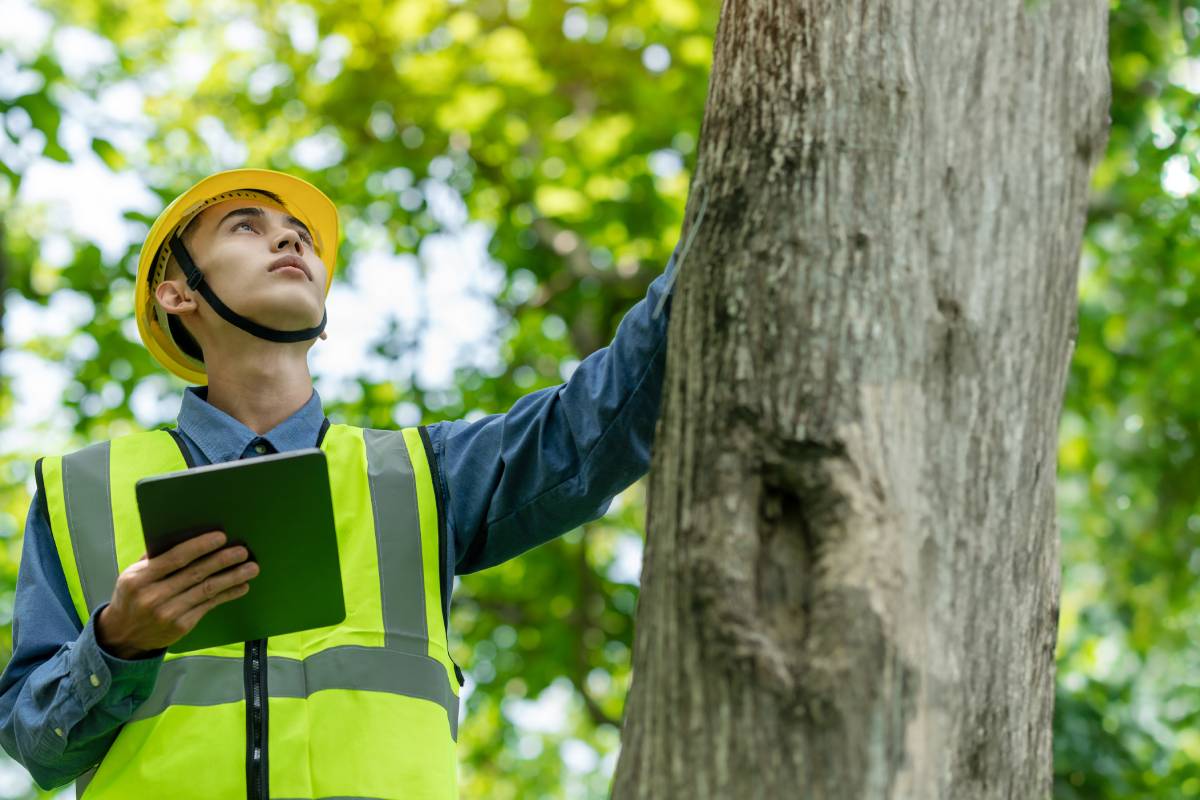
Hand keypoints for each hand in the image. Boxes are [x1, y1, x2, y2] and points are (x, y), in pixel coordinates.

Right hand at [95, 531, 258, 658]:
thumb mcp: (132, 575)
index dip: (199, 547)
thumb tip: (183, 534)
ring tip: (251, 568)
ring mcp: (168, 613)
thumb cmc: (132, 597)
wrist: (122, 635)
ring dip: (232, 578)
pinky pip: (209, 606)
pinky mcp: (180, 626)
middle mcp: (153, 596)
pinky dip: (227, 595)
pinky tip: (241, 586)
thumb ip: (154, 557)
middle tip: (242, 551)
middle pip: (195, 574)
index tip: (221, 537)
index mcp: (139, 578)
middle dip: (222, 560)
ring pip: (206, 591)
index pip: (174, 558)